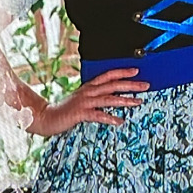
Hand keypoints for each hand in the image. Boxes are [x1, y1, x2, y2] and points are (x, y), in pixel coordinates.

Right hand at [28, 68, 147, 136]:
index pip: (108, 76)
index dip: (122, 72)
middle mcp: (88, 92)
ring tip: (137, 102)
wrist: (46, 118)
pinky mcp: (80, 113)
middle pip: (112, 85)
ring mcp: (84, 102)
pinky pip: (97, 115)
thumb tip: (110, 97)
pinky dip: (109, 118)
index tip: (136, 71)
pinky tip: (120, 121)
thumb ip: (95, 98)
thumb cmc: (65, 110)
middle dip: (130, 84)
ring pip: (108, 98)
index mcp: (89, 87)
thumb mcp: (81, 100)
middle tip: (145, 85)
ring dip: (124, 100)